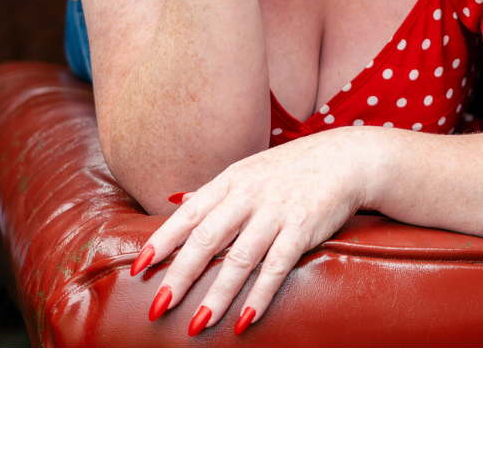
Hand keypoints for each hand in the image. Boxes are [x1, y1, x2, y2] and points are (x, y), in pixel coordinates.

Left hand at [130, 130, 370, 336]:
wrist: (342, 158)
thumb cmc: (290, 169)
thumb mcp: (247, 172)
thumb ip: (213, 192)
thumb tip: (176, 202)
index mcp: (230, 182)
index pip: (188, 215)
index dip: (163, 242)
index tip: (139, 268)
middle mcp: (248, 196)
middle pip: (207, 239)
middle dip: (180, 275)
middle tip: (159, 307)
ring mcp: (276, 212)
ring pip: (239, 258)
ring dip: (217, 295)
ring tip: (197, 325)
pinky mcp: (302, 228)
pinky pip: (277, 266)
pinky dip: (260, 295)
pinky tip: (245, 320)